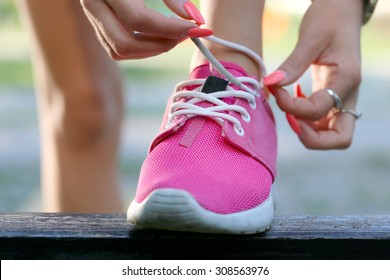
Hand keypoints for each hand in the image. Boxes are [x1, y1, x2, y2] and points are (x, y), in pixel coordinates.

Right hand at [80, 0, 211, 59]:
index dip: (171, 28)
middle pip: (125, 43)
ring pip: (120, 51)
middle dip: (160, 45)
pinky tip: (160, 36)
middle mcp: (93, 4)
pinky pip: (118, 49)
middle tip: (186, 35)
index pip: (138, 19)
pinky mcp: (98, 26)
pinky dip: (143, 49)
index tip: (198, 29)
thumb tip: (193, 18)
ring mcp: (93, 17)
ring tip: (175, 34)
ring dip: (152, 49)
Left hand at [264, 0, 363, 149]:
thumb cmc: (329, 19)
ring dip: (307, 131)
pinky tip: (293, 102)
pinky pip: (322, 122)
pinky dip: (306, 120)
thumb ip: (292, 64)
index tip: (274, 88)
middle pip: (340, 138)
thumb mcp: (310, 38)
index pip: (318, 110)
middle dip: (311, 138)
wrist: (342, 11)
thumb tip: (270, 83)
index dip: (291, 106)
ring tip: (288, 110)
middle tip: (289, 120)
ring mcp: (342, 99)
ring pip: (331, 134)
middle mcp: (348, 95)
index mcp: (347, 80)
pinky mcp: (333, 97)